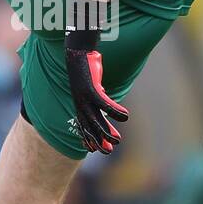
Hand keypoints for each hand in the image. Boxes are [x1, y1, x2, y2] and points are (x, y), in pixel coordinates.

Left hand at [64, 27, 128, 153]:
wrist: (76, 52)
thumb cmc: (85, 66)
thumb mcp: (91, 84)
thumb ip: (97, 92)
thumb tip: (104, 96)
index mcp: (79, 103)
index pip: (83, 125)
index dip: (88, 138)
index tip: (94, 149)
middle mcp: (80, 103)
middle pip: (89, 127)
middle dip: (98, 141)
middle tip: (108, 151)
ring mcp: (84, 97)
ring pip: (95, 120)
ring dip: (107, 132)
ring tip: (117, 140)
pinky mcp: (91, 89)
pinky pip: (104, 104)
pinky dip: (115, 111)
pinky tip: (125, 116)